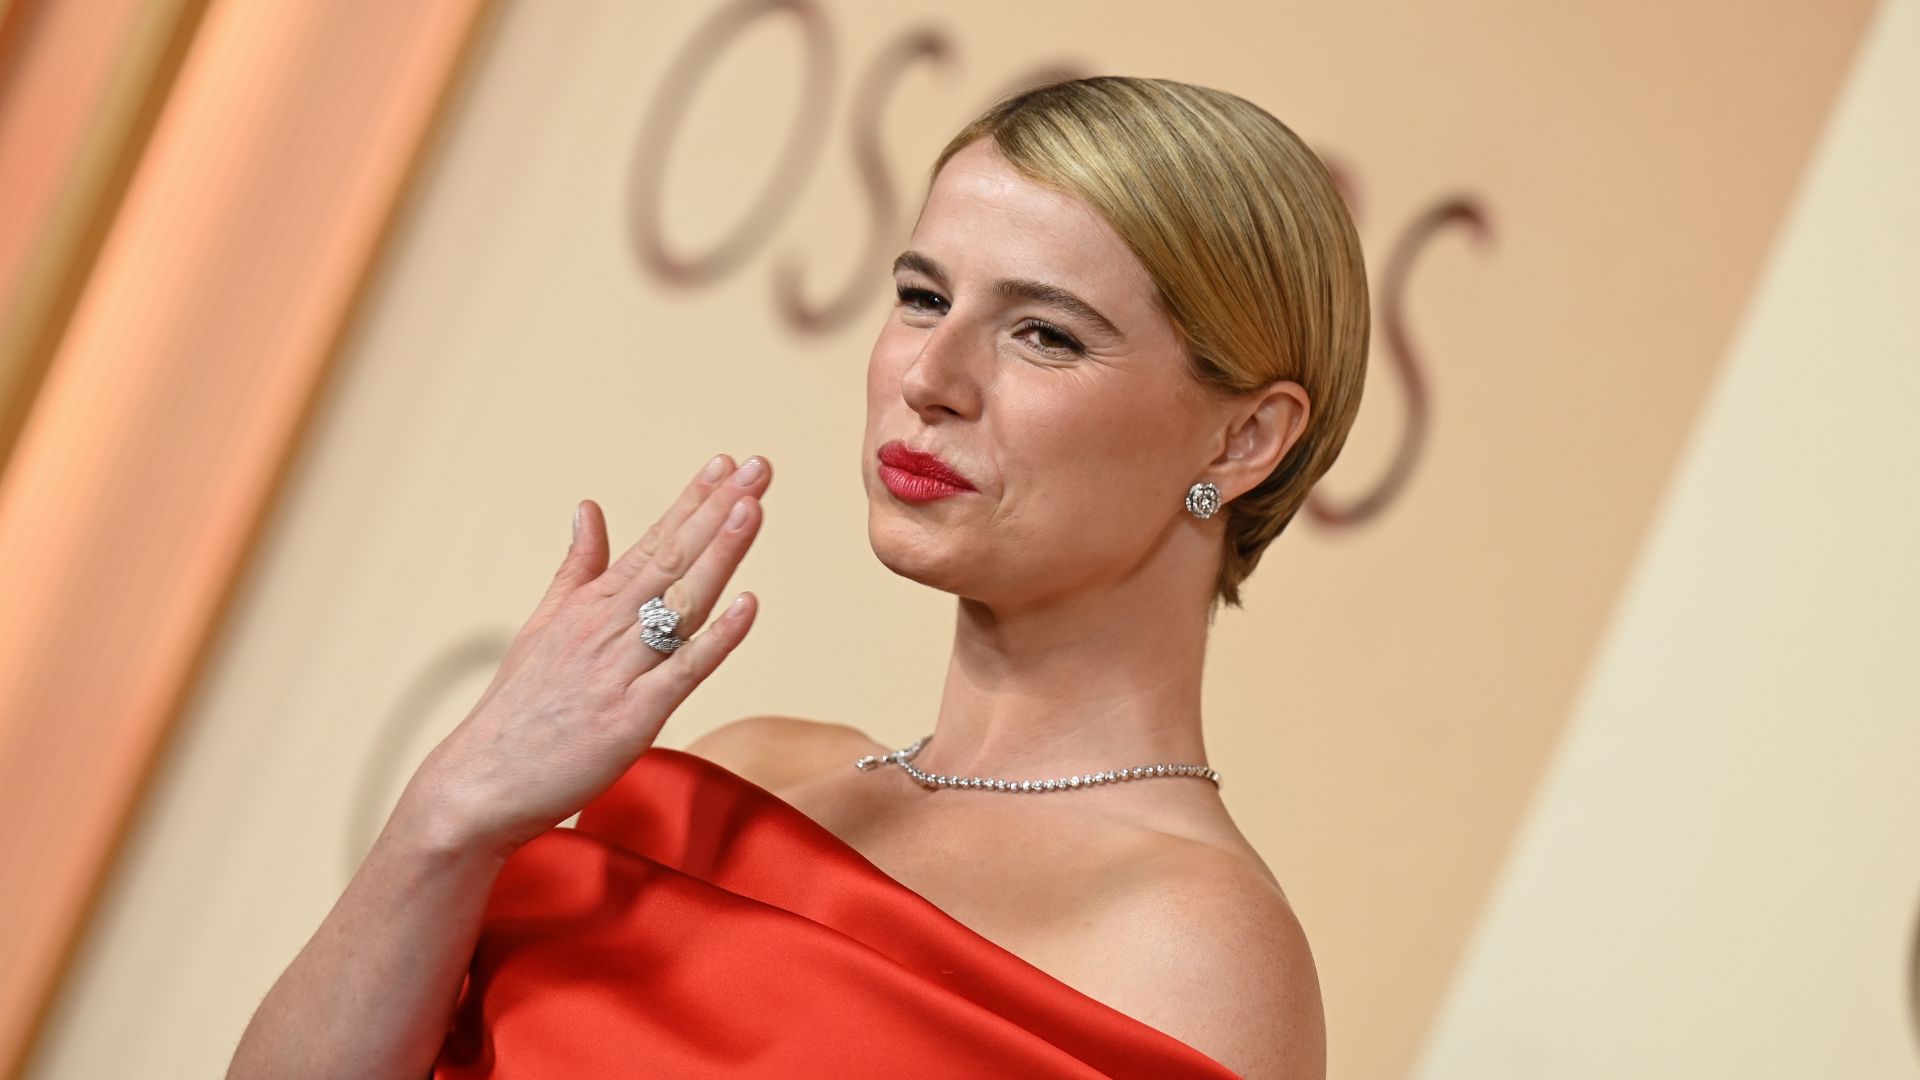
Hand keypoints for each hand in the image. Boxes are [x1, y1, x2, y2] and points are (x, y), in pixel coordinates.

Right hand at [393, 453, 770, 859]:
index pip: (652, 541)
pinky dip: (716, 637)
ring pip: (681, 602)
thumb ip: (577, 568)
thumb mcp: (544, 625)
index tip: (728, 462)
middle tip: (760, 466)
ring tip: (753, 506)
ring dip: (719, 553)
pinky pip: (682, 670)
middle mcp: (606, 627)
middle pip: (673, 558)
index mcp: (590, 605)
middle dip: (719, 509)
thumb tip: (589, 508)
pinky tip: (748, 604)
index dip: (693, 501)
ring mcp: (620, 670)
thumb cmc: (518, 710)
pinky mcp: (631, 717)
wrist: (479, 783)